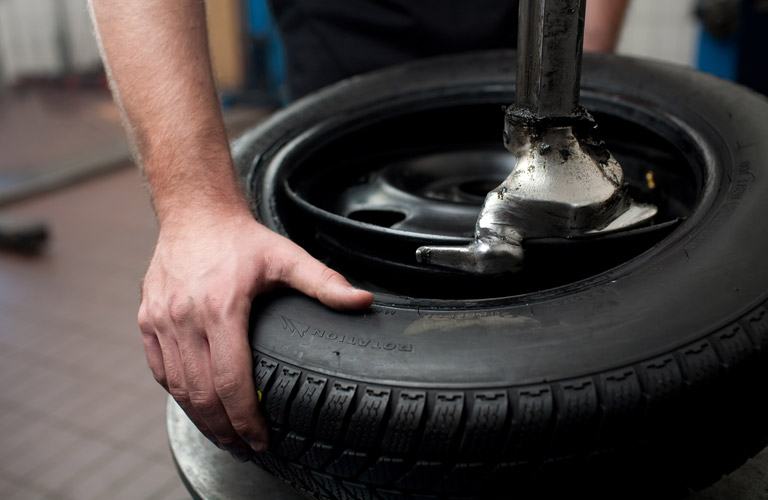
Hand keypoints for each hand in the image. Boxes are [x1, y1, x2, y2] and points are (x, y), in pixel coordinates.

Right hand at [138, 209, 372, 460]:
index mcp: (221, 308)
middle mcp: (185, 318)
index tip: (261, 440)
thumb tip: (363, 301)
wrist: (195, 213)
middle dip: (225, 430)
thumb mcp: (287, 257)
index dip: (246, 418)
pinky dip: (179, 395)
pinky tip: (197, 406)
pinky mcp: (147, 321)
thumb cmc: (241, 239)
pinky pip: (160, 370)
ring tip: (224, 438)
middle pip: (202, 394)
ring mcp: (161, 321)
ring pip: (178, 388)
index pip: (231, 380)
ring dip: (201, 419)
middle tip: (245, 449)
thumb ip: (325, 283)